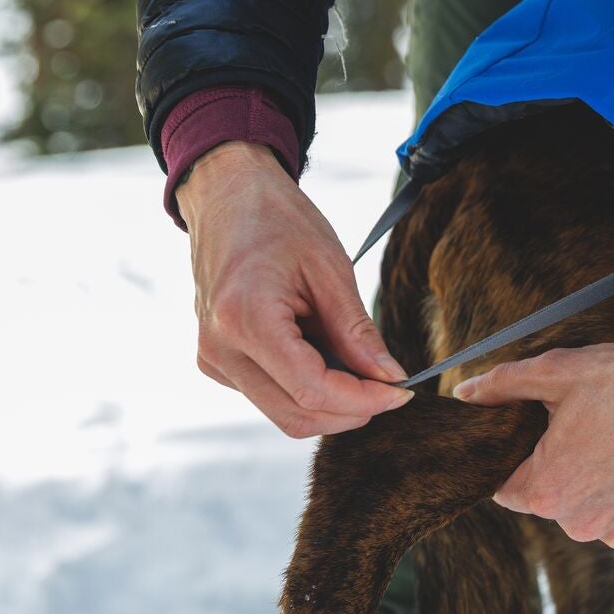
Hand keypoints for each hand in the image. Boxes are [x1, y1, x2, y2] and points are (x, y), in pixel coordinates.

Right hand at [177, 141, 411, 437]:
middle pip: (297, 416)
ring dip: (331, 402)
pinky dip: (308, 389)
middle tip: (390, 387)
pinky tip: (326, 355)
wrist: (227, 197)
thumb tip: (389, 378)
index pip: (312, 391)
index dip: (364, 401)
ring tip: (358, 364)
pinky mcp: (216, 362)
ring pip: (284, 413)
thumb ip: (358, 332)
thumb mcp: (330, 269)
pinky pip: (270, 396)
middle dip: (351, 410)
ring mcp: (213, 359)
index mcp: (245, 320)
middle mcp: (219, 349)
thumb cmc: (278, 221)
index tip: (401, 391)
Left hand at [452, 308, 613, 552]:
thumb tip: (465, 393)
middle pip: (560, 504)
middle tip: (602, 433)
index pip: (511, 489)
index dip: (527, 460)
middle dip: (571, 475)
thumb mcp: (557, 371)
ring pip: (602, 516)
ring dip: (611, 493)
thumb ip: (503, 386)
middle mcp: (581, 526)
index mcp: (545, 491)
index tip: (553, 438)